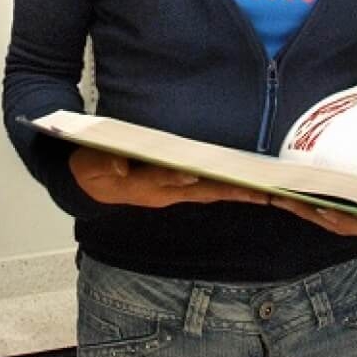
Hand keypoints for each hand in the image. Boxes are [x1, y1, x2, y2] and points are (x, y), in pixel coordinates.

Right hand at [69, 147, 270, 207]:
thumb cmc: (92, 170)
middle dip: (229, 190)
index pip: (168, 179)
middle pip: (202, 192)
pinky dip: (230, 188)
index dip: (183, 177)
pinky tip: (250, 187)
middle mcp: (166, 192)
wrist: (91, 185)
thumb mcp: (90, 166)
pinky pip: (210, 189)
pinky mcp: (180, 188)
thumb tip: (119, 165)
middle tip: (259, 191)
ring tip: (265, 192)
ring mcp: (174, 192)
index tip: (198, 175)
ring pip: (211, 192)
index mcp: (145, 185)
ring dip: (237, 192)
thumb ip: (104, 164)